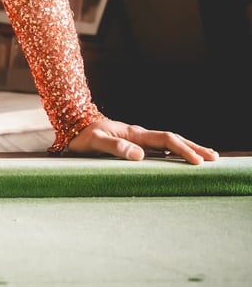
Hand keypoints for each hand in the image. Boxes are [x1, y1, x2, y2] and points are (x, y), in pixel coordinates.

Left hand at [67, 118, 218, 165]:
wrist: (73, 125)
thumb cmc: (82, 135)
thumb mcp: (95, 142)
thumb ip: (115, 147)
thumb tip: (140, 156)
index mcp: (134, 133)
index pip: (165, 139)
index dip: (182, 149)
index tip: (197, 161)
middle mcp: (139, 134)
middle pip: (172, 138)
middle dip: (193, 147)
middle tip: (213, 158)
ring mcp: (137, 138)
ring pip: (167, 142)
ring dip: (186, 148)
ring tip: (204, 156)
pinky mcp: (133, 143)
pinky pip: (158, 147)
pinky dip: (173, 151)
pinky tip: (178, 157)